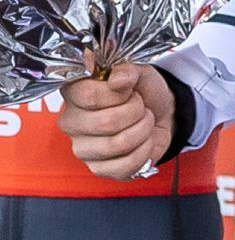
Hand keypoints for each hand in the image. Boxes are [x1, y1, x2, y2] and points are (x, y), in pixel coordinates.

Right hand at [57, 62, 174, 180]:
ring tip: (144, 122)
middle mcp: (71, 121)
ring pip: (117, 144)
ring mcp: (82, 148)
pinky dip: (144, 151)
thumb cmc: (142, 92)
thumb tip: (119, 79)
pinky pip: (125, 165)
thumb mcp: (138, 72)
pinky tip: (143, 141)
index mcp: (73, 93)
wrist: (159, 115)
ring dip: (142, 130)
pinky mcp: (98, 169)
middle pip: (106, 123)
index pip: (90, 96)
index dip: (120, 93)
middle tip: (141, 106)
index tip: (130, 89)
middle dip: (136, 112)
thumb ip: (128, 71)